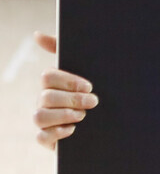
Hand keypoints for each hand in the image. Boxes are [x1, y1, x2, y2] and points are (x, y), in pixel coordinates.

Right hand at [32, 31, 97, 149]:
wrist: (108, 121)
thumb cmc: (92, 90)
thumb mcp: (86, 68)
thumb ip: (63, 49)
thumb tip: (37, 34)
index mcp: (52, 83)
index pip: (48, 77)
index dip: (68, 82)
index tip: (89, 86)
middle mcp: (44, 100)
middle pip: (46, 97)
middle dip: (72, 99)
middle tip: (93, 102)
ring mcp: (44, 120)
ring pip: (39, 116)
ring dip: (63, 116)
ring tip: (83, 116)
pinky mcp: (47, 138)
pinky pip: (41, 137)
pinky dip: (56, 134)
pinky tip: (73, 130)